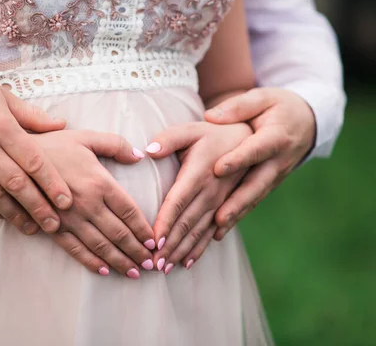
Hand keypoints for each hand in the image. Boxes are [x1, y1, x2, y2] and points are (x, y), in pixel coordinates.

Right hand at [0, 70, 72, 234]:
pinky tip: (5, 216)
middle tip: (54, 225)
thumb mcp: (1, 95)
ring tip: (32, 228)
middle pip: (17, 184)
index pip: (33, 161)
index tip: (66, 201)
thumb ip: (31, 116)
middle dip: (38, 207)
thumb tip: (61, 125)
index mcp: (2, 127)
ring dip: (16, 214)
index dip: (52, 184)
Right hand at [33, 130, 155, 277]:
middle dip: (138, 251)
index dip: (144, 230)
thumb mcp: (86, 137)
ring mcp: (70, 218)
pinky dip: (91, 261)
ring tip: (135, 272)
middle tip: (153, 265)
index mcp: (99, 182)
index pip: (129, 212)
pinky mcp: (53, 227)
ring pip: (101, 245)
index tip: (155, 242)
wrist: (15, 157)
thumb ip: (115, 144)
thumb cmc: (53, 145)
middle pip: (119, 233)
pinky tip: (104, 270)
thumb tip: (139, 154)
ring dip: (120, 261)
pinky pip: (75, 248)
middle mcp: (88, 203)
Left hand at [146, 122, 251, 273]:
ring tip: (166, 269)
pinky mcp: (228, 208)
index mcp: (199, 172)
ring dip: (182, 251)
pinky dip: (200, 248)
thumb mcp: (191, 130)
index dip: (165, 222)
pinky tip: (188, 262)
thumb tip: (147, 150)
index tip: (152, 242)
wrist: (250, 139)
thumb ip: (169, 139)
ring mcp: (222, 202)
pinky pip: (213, 232)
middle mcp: (211, 191)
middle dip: (169, 245)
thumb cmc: (212, 133)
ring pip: (199, 232)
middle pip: (187, 223)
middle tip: (153, 264)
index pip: (178, 202)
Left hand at [205, 88, 315, 238]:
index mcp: (276, 136)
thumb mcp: (262, 99)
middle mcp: (277, 161)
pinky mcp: (267, 186)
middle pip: (257, 184)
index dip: (239, 159)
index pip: (256, 149)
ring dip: (235, 215)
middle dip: (238, 202)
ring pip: (254, 198)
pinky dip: (236, 218)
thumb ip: (238, 107)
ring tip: (216, 230)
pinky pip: (251, 203)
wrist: (305, 122)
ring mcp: (274, 177)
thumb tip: (210, 117)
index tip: (218, 168)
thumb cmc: (277, 107)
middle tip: (218, 217)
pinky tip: (217, 234)